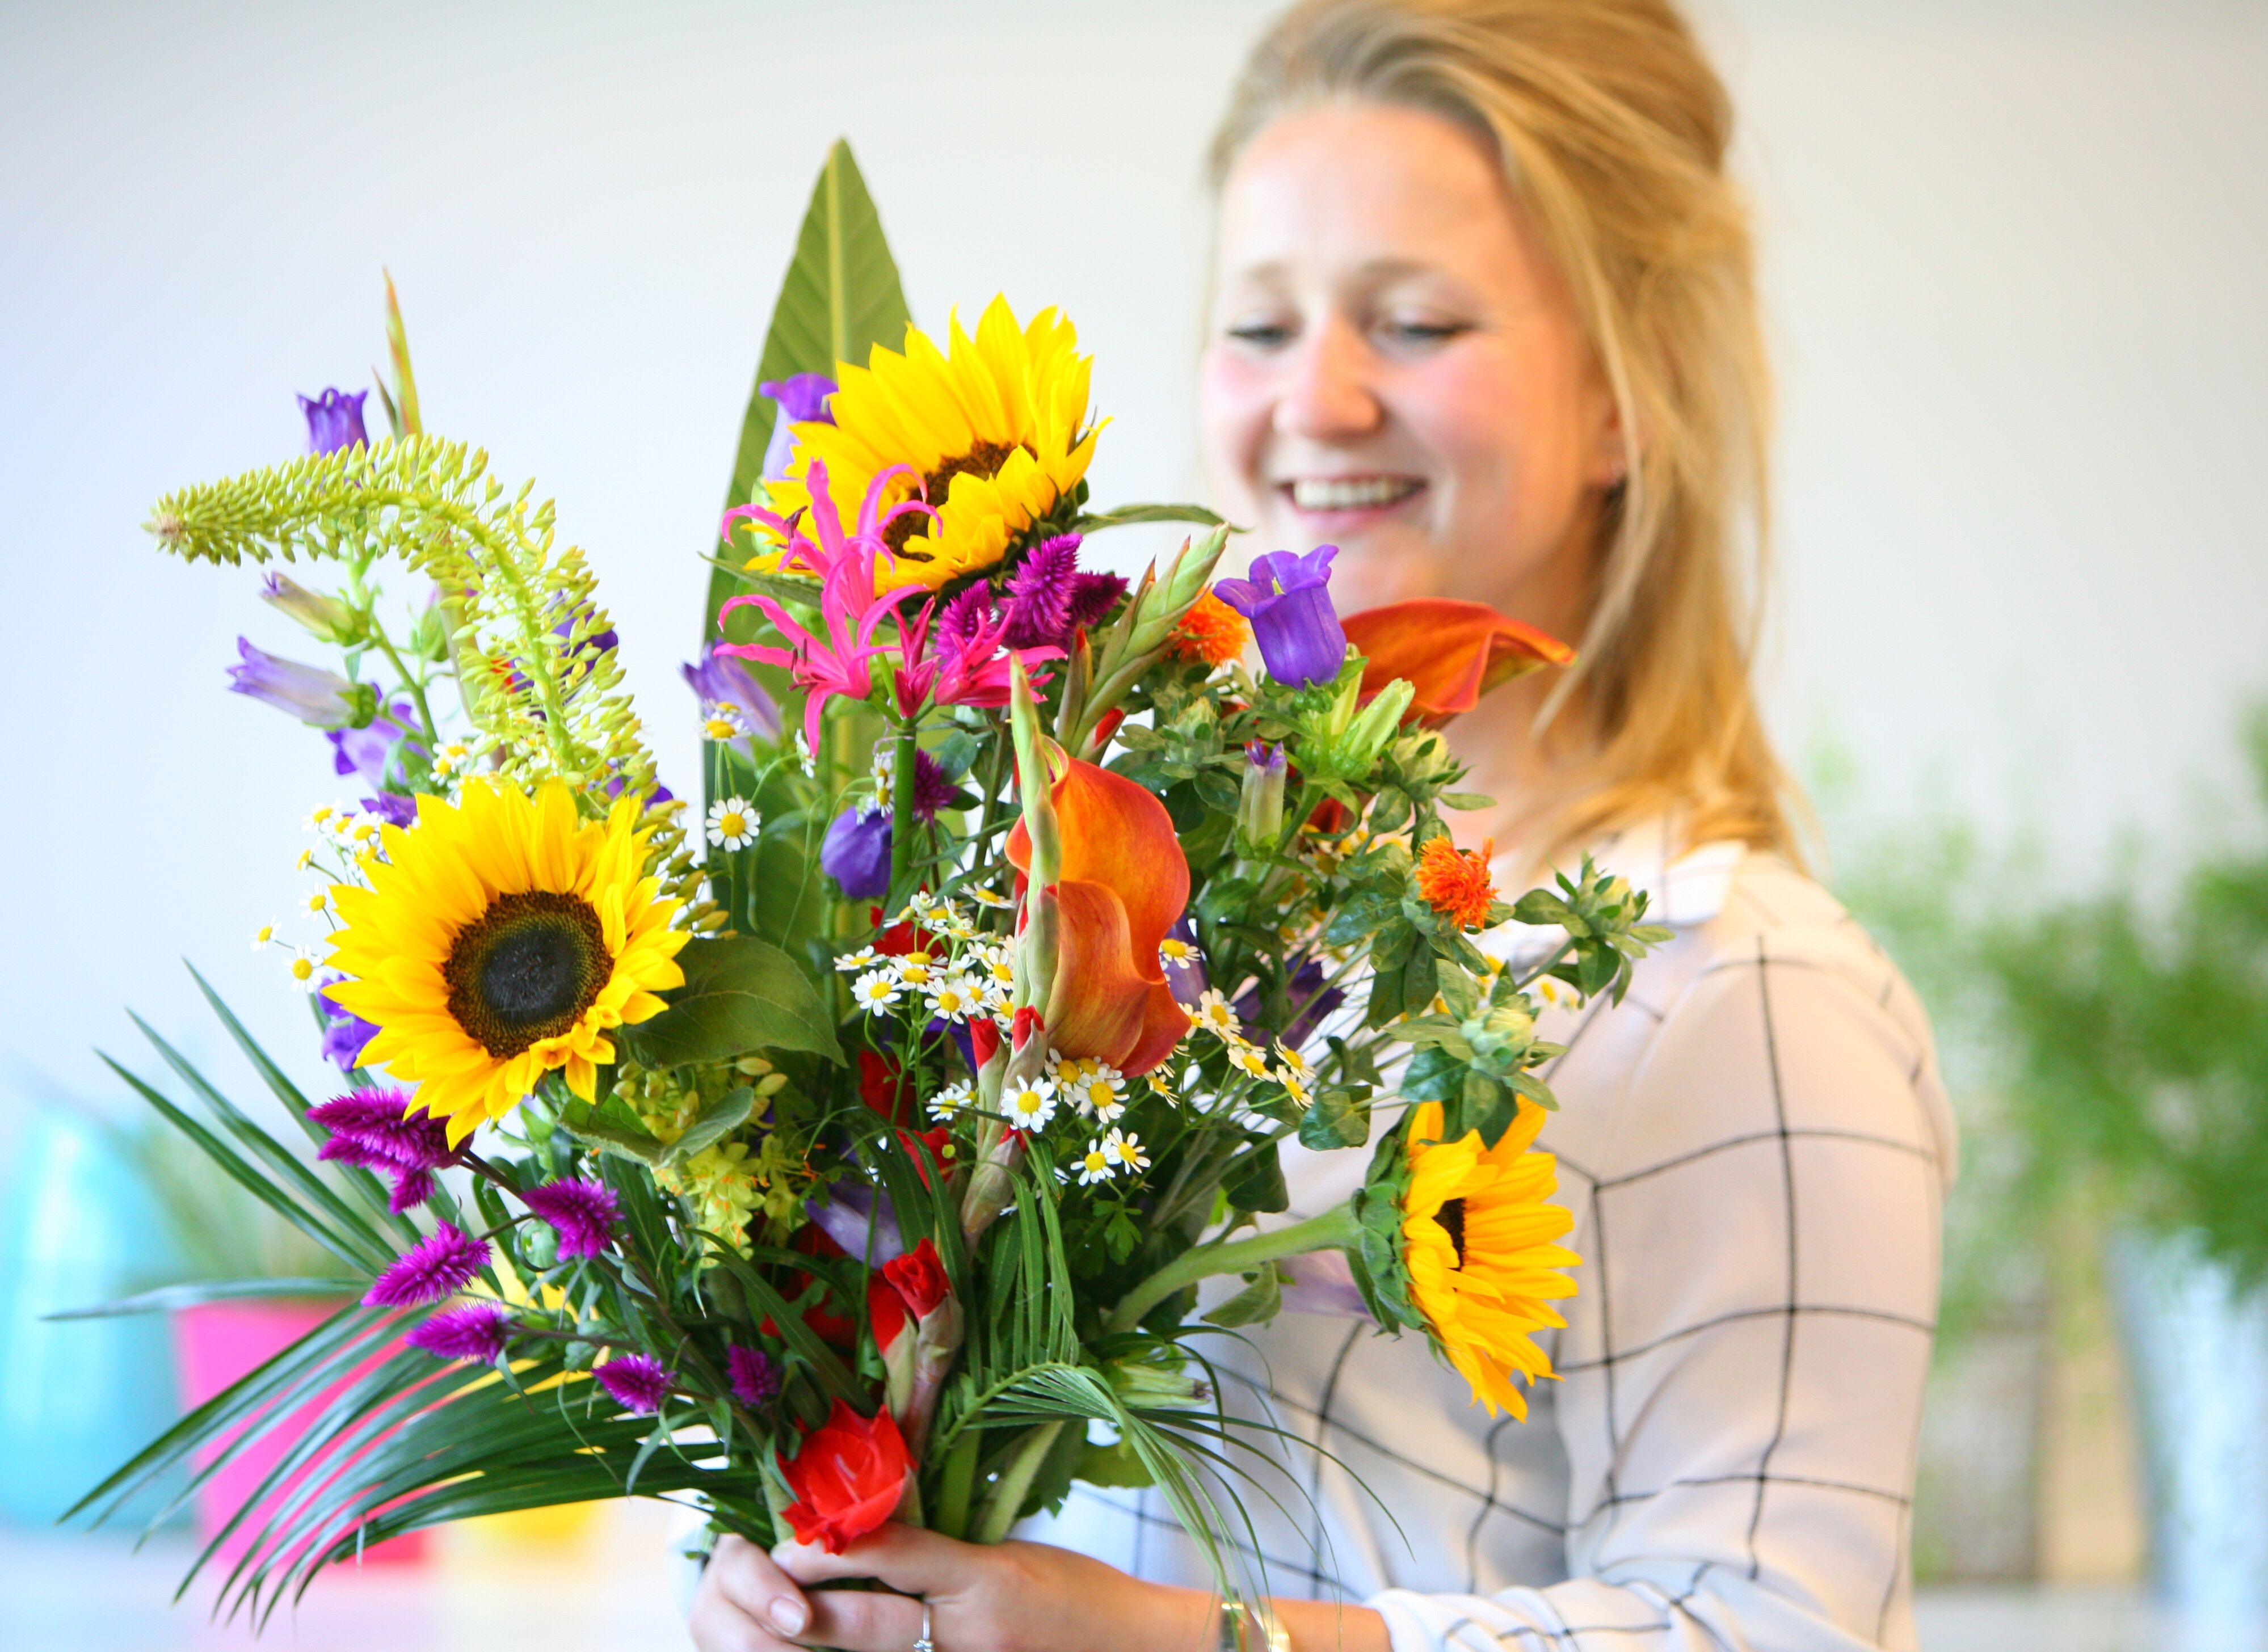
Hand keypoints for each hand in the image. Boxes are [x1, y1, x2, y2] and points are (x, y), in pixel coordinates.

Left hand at [690, 1522, 1211, 1651]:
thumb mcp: (1005, 1556)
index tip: (786, 1539)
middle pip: (862, 1625)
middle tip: (768, 1590)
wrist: (1137, 1648)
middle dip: (806, 1609)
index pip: (888, 1556)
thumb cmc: (1079, 1594)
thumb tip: (867, 1535)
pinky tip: (839, 1645)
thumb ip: (938, 1551)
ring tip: (793, 1620)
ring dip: (830, 1640)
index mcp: (980, 1580)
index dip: (828, 1549)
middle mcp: (966, 1634)